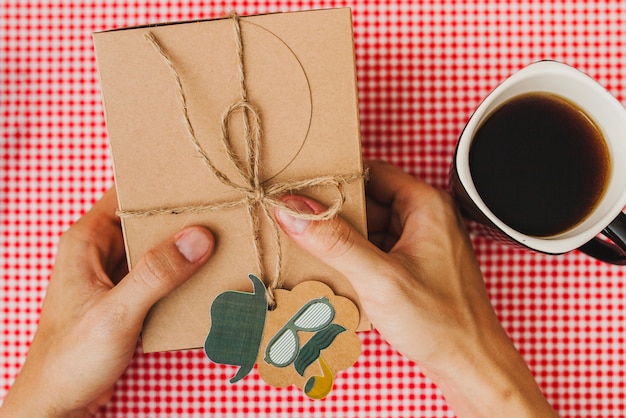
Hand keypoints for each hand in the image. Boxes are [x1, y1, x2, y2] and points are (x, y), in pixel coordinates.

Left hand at [0, 188, 214, 417]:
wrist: (57, 404)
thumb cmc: (70, 359)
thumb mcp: (116, 313)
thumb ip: (156, 274)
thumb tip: (198, 237)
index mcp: (86, 241)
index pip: (126, 195)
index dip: (160, 187)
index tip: (198, 183)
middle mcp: (98, 251)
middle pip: (146, 221)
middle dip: (181, 219)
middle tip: (221, 214)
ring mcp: (112, 274)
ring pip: (154, 248)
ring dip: (183, 249)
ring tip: (220, 242)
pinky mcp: (124, 296)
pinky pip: (156, 274)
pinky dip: (178, 273)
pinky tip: (203, 276)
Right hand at [275, 160, 557, 417]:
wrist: (470, 366)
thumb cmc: (441, 323)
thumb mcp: (379, 278)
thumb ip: (334, 241)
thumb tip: (294, 211)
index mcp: (427, 206)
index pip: (372, 173)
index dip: (337, 182)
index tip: (303, 193)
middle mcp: (426, 218)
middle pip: (368, 201)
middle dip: (336, 217)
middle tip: (301, 227)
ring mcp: (420, 244)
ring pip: (370, 228)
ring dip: (343, 240)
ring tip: (314, 253)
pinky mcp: (413, 267)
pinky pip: (376, 250)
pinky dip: (355, 259)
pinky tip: (337, 273)